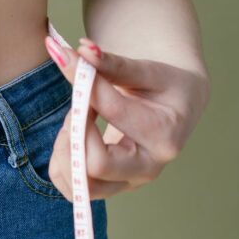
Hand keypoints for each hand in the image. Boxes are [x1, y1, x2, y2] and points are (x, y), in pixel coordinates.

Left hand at [43, 35, 210, 200]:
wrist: (176, 105)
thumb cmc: (163, 84)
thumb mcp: (145, 69)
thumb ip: (111, 63)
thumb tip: (82, 49)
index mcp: (163, 134)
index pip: (111, 112)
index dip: (84, 86)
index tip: (70, 61)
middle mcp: (148, 168)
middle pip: (94, 165)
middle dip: (73, 131)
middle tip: (78, 106)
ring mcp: (128, 182)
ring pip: (78, 185)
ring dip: (64, 149)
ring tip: (77, 120)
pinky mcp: (111, 187)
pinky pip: (72, 188)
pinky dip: (62, 162)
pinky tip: (74, 135)